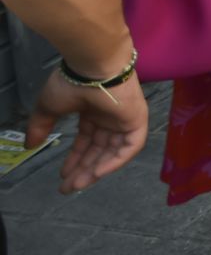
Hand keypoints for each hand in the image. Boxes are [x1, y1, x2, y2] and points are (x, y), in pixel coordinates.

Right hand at [26, 70, 148, 193]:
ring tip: (78, 184)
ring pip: (113, 151)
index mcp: (93, 111)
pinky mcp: (137, 120)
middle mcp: (110, 116)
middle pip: (99, 149)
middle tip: (69, 187)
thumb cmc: (72, 83)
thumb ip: (40, 126)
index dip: (76, 158)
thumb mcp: (49, 107)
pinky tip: (97, 173)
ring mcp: (125, 118)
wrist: (93, 67)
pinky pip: (130, 147)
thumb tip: (29, 145)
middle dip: (83, 169)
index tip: (63, 176)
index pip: (86, 140)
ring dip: (96, 169)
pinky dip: (115, 161)